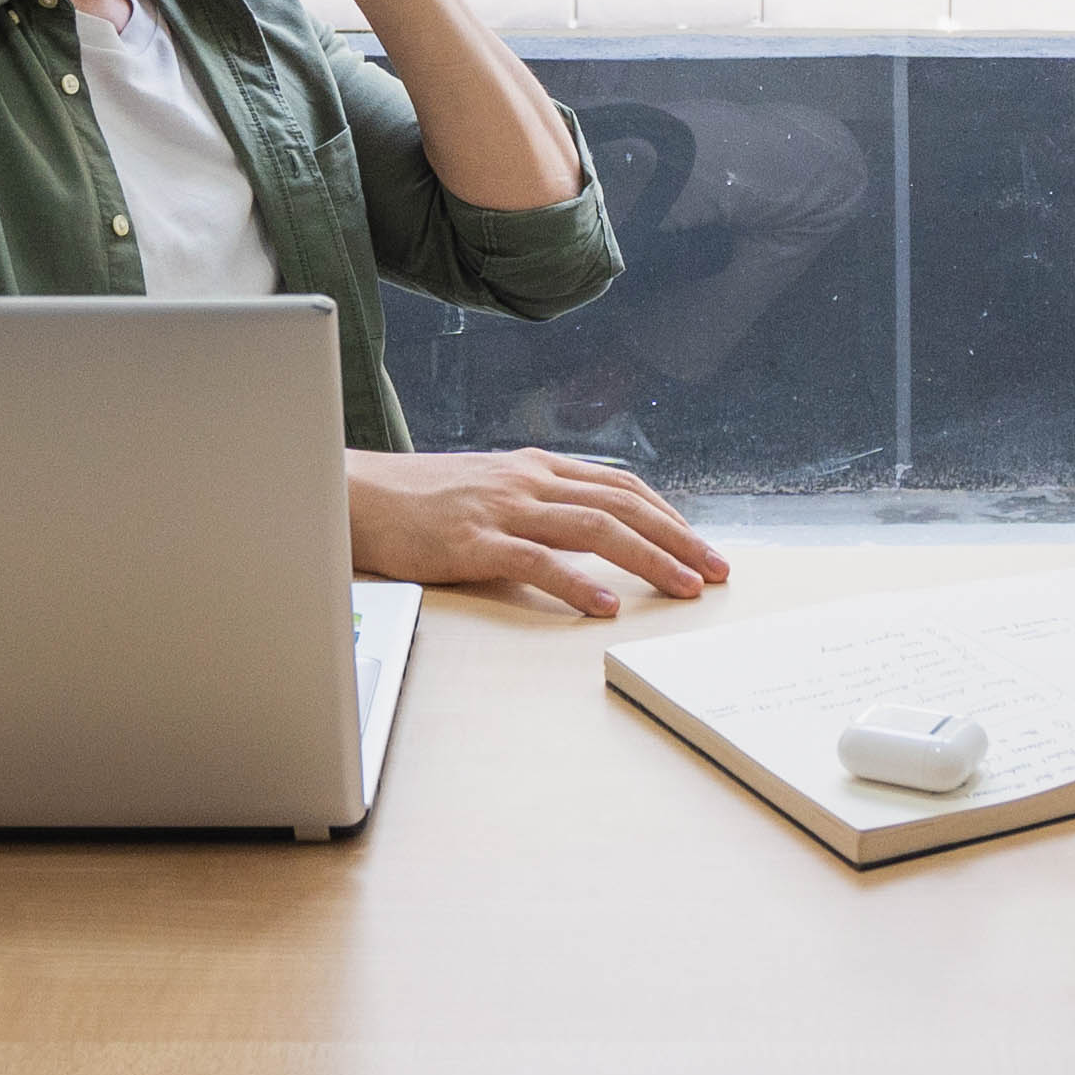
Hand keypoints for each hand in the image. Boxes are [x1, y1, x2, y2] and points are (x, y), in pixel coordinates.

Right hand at [347, 447, 731, 620]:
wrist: (356, 495)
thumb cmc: (420, 500)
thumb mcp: (489, 488)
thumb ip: (537, 502)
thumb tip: (588, 531)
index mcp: (535, 467)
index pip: (620, 485)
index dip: (667, 514)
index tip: (700, 545)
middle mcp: (528, 480)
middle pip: (622, 505)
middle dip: (678, 539)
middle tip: (718, 570)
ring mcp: (503, 508)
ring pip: (594, 529)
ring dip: (649, 558)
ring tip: (685, 588)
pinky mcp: (474, 540)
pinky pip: (537, 561)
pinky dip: (577, 584)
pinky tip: (606, 607)